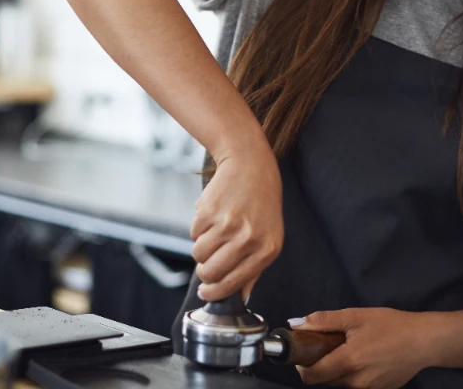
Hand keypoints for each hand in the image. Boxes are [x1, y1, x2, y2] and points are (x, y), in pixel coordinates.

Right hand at [190, 140, 282, 300]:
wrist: (251, 166)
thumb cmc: (262, 205)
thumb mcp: (270, 238)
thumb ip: (254, 270)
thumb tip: (240, 297)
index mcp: (267, 250)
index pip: (233, 284)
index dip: (215, 292)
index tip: (206, 293)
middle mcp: (248, 238)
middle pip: (210, 272)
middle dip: (204, 273)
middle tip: (206, 264)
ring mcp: (227, 224)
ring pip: (198, 254)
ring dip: (201, 249)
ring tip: (214, 234)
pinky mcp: (209, 211)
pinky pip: (192, 234)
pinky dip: (198, 230)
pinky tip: (213, 217)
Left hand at [293, 308, 437, 387]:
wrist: (423, 341)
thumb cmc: (390, 325)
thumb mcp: (355, 316)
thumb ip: (324, 321)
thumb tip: (296, 324)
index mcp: (348, 362)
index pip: (312, 376)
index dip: (302, 365)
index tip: (303, 352)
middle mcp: (356, 382)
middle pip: (325, 380)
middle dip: (321, 365)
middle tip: (328, 345)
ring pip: (341, 384)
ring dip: (337, 370)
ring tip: (349, 349)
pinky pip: (356, 386)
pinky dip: (353, 375)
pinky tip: (365, 358)